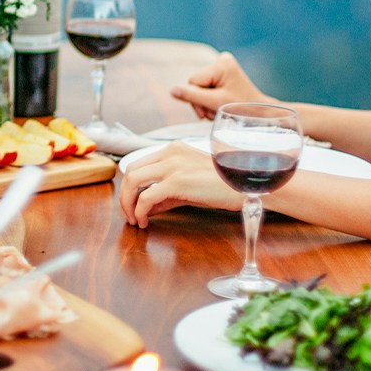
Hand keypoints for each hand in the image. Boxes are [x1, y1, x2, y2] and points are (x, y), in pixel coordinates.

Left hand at [118, 142, 242, 226]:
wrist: (246, 185)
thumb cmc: (223, 186)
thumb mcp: (190, 185)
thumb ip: (166, 193)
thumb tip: (145, 207)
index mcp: (173, 149)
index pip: (139, 164)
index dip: (130, 186)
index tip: (131, 204)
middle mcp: (170, 153)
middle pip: (131, 171)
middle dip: (124, 195)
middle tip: (128, 214)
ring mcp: (173, 165)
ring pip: (133, 181)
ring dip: (128, 203)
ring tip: (134, 219)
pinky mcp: (177, 181)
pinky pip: (146, 197)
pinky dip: (140, 211)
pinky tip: (144, 221)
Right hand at [169, 52, 271, 119]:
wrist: (260, 112)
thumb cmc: (242, 107)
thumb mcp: (216, 103)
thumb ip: (193, 96)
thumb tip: (172, 91)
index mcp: (221, 64)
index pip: (193, 81)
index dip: (197, 99)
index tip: (209, 111)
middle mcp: (221, 60)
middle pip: (196, 84)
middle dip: (202, 101)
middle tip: (213, 113)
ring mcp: (222, 65)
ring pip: (199, 87)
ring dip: (205, 102)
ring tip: (217, 111)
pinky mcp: (222, 73)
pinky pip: (205, 86)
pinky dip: (209, 99)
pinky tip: (217, 105)